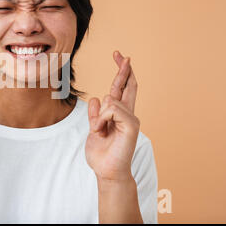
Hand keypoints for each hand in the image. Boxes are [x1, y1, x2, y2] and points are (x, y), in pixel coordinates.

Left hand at [85, 51, 139, 181]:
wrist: (106, 171)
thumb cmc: (102, 154)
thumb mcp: (94, 129)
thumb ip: (95, 115)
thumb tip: (95, 98)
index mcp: (118, 114)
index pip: (121, 88)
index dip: (121, 72)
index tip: (119, 56)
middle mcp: (127, 114)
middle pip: (128, 85)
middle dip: (124, 69)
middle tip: (122, 55)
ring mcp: (131, 119)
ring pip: (111, 99)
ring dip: (99, 116)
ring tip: (99, 131)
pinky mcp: (132, 125)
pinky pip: (112, 109)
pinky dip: (101, 119)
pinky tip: (102, 131)